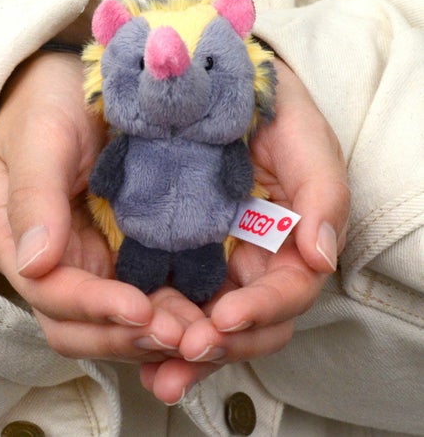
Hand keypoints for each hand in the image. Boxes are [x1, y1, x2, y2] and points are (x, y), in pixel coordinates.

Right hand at [0, 51, 202, 361]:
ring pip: (111, 321)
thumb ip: (34, 197)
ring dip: (151, 333)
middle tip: (179, 336)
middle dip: (125, 335)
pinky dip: (165, 312)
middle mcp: (48, 261)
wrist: (78, 86)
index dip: (93, 308)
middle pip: (78, 324)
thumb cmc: (51, 102)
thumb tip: (33, 264)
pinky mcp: (117, 254)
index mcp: (14, 238)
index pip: (48, 292)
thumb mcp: (40, 137)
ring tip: (196, 334)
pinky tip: (197, 315)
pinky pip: (140, 296)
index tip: (140, 309)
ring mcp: (84, 260)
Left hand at [140, 58, 349, 403]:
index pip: (288, 291)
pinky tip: (136, 343)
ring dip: (186, 353)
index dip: (263, 310)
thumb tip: (323, 256)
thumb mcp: (302, 135)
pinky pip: (174, 302)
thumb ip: (323, 189)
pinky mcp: (179, 256)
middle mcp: (256, 260)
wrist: (216, 85)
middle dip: (220, 346)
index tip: (226, 319)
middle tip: (183, 359)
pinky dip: (159, 327)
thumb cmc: (269, 107)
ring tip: (156, 374)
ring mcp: (217, 262)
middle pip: (249, 324)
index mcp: (292, 239)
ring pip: (210, 323)